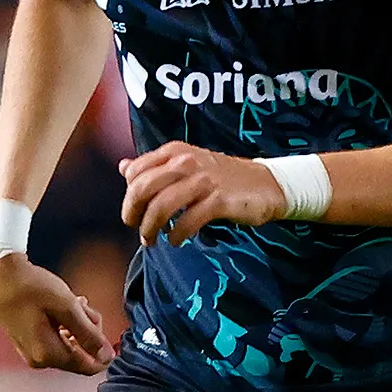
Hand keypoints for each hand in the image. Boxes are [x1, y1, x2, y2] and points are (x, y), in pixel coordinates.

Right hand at [0, 249, 110, 374]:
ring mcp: (32, 352)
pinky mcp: (28, 342)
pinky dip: (65, 324)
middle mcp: (40, 360)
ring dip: (78, 324)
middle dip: (90, 331)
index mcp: (49, 355)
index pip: (90, 367)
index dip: (105, 351)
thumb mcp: (67, 308)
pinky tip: (63, 307)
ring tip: (73, 302)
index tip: (110, 330)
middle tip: (84, 306)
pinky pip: (58, 339)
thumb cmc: (30, 289)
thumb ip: (89, 334)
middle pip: (81, 354)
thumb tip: (107, 357)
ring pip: (71, 344)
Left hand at [119, 143, 286, 244]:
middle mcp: (186, 162)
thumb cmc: (223, 177)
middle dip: (133, 212)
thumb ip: (155, 166)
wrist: (267, 184)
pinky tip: (176, 240)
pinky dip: (176, 235)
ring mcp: (203, 181)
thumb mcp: (187, 164)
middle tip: (135, 227)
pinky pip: (187, 221)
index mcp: (175, 152)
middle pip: (143, 188)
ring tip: (151, 240)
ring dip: (150, 228)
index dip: (128, 196)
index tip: (133, 212)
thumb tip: (123, 167)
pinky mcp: (219, 200)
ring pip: (161, 206)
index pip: (136, 172)